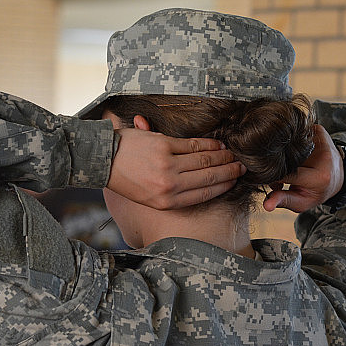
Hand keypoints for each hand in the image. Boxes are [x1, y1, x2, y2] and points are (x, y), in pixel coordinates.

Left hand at [107, 127, 245, 209]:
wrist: (103, 160)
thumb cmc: (126, 179)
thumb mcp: (147, 197)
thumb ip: (173, 193)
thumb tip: (199, 190)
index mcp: (166, 202)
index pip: (203, 194)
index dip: (223, 187)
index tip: (234, 181)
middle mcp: (169, 187)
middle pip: (209, 178)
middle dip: (228, 172)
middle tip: (241, 166)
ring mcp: (167, 166)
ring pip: (204, 161)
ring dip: (222, 156)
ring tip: (233, 154)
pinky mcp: (163, 147)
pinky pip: (193, 145)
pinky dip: (209, 144)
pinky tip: (218, 143)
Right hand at [263, 124, 342, 212]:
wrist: (337, 175)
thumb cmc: (316, 191)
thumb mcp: (302, 202)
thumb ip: (283, 201)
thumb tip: (266, 205)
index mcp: (319, 177)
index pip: (286, 174)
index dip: (272, 177)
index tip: (265, 179)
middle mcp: (322, 157)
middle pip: (286, 156)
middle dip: (276, 164)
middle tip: (276, 172)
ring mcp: (321, 141)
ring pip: (288, 143)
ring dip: (282, 153)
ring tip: (286, 163)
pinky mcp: (319, 130)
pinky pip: (294, 133)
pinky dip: (289, 142)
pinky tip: (291, 151)